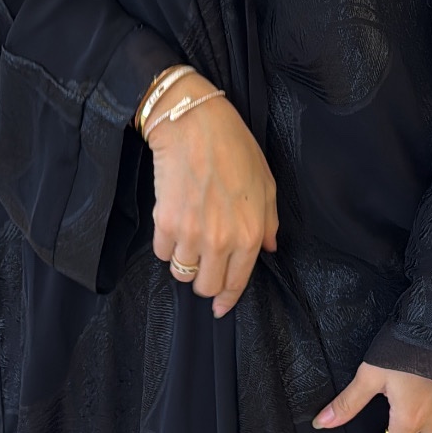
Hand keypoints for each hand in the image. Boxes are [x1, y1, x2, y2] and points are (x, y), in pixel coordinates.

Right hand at [149, 75, 278, 317]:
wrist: (192, 124)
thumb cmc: (233, 147)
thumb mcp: (266, 183)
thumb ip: (269, 221)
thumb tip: (270, 248)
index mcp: (250, 234)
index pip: (236, 282)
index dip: (226, 299)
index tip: (219, 308)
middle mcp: (222, 241)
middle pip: (205, 287)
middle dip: (203, 281)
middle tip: (202, 262)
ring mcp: (192, 235)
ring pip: (181, 273)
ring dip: (183, 261)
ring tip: (187, 236)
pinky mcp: (165, 224)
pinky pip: (161, 253)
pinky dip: (166, 244)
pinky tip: (173, 222)